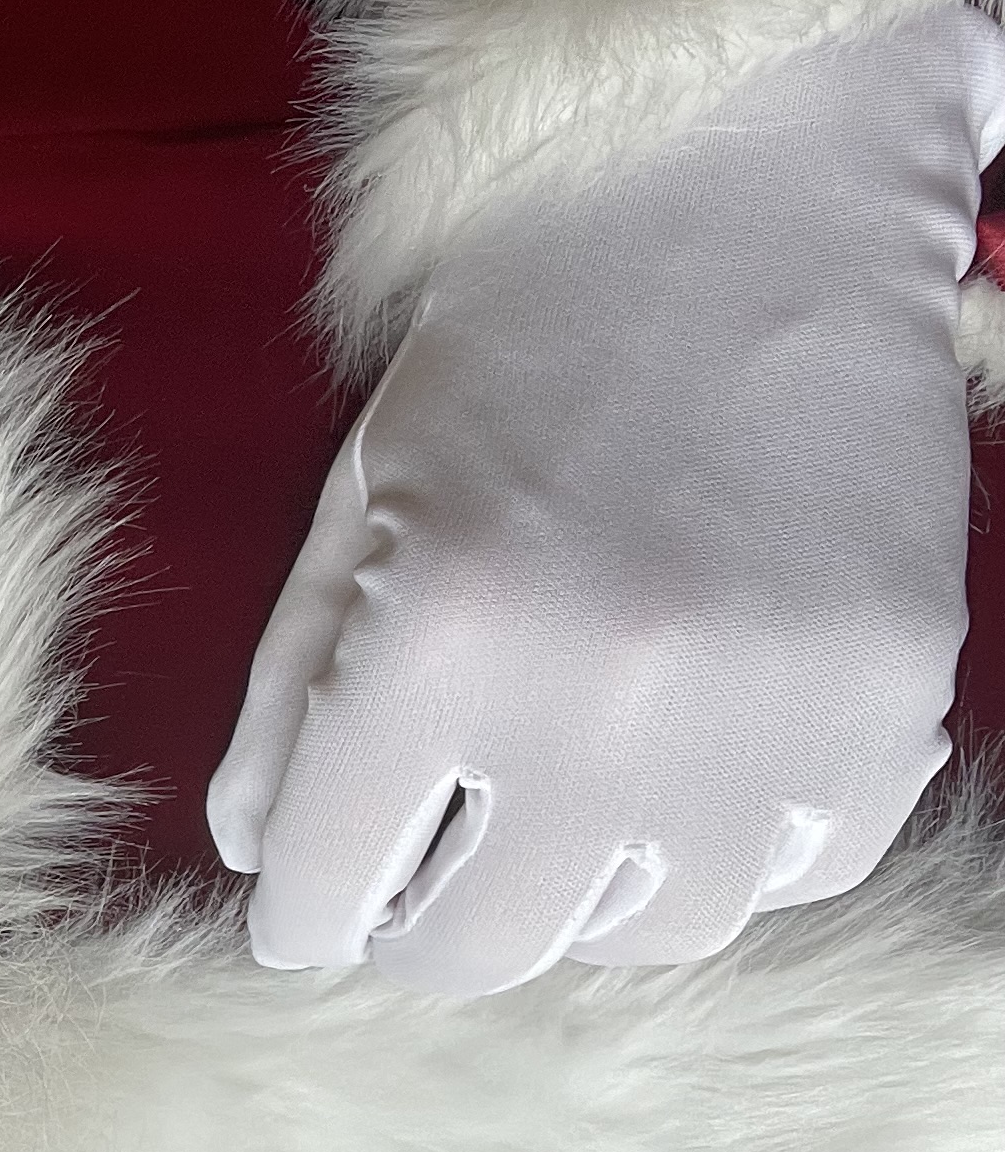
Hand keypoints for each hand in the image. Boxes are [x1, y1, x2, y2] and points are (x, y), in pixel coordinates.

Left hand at [211, 11, 1004, 997]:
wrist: (732, 204)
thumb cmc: (513, 357)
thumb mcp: (354, 515)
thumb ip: (287, 705)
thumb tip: (261, 863)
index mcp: (437, 646)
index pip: (328, 897)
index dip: (300, 923)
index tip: (305, 920)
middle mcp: (607, 702)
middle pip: (481, 948)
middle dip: (420, 935)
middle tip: (411, 889)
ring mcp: (767, 713)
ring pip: (644, 935)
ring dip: (577, 904)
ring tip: (547, 825)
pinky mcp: (890, 700)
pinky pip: (793, 872)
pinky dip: (726, 854)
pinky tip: (680, 779)